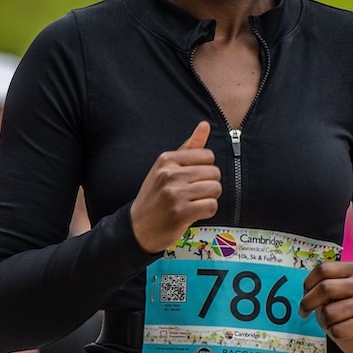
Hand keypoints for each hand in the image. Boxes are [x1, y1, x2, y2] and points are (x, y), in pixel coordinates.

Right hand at [129, 122, 221, 252]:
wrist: (138, 227)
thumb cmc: (154, 196)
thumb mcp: (166, 168)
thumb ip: (188, 147)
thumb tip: (205, 125)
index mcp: (166, 159)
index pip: (207, 156)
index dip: (205, 169)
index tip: (193, 179)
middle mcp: (169, 174)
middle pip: (214, 173)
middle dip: (209, 185)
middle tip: (194, 194)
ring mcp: (175, 194)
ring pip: (215, 189)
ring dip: (209, 198)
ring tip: (194, 203)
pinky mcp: (181, 213)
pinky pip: (211, 206)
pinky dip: (207, 211)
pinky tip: (194, 213)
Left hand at [300, 262, 352, 352]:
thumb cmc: (341, 309)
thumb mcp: (331, 292)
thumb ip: (321, 286)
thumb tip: (307, 293)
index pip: (323, 269)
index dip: (308, 284)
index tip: (305, 294)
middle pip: (325, 288)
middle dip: (308, 302)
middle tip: (304, 311)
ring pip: (329, 312)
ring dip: (324, 320)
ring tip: (332, 321)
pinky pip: (337, 330)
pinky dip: (333, 333)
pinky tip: (342, 330)